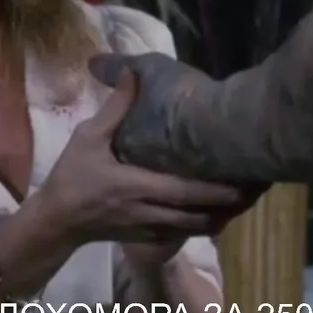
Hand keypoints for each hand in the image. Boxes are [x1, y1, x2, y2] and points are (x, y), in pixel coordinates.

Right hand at [34, 70, 247, 247]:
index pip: (184, 191)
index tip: (243, 178)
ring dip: (220, 216)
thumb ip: (115, 108)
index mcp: (136, 186)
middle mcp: (149, 212)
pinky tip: (215, 213)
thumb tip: (134, 73)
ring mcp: (150, 229)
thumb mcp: (88, 137)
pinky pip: (182, 234)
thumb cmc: (72, 176)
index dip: (215, 189)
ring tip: (242, 201)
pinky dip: (201, 226)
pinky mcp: (147, 238)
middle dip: (228, 205)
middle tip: (255, 188)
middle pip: (199, 214)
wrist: (57, 221)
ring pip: (194, 228)